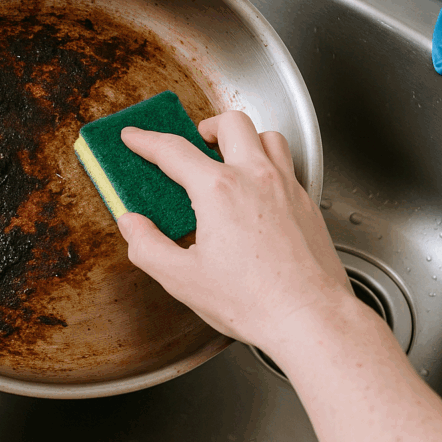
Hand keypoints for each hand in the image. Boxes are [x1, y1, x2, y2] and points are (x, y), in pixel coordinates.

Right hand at [117, 111, 352, 352]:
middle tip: (193, 144)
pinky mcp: (308, 204)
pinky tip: (258, 189)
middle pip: (230, 123)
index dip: (146, 140)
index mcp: (219, 190)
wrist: (310, 318)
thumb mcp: (182, 279)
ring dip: (244, 139)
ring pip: (267, 136)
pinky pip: (287, 165)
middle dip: (205, 126)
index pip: (173, 151)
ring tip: (229, 158)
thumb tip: (132, 225)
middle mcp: (256, 177)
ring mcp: (287, 187)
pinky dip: (268, 164)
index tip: (134, 137)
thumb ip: (147, 246)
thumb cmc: (253, 301)